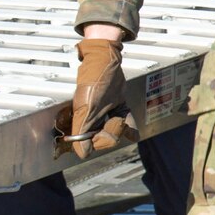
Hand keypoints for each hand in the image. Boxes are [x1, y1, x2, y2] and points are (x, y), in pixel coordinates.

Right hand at [54, 37, 135, 159]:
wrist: (105, 60)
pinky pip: (124, 123)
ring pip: (114, 133)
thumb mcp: (86, 106)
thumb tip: (82, 153)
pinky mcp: (116, 107)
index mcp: (80, 121)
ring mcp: (104, 114)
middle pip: (103, 140)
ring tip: (120, 118)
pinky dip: (130, 129)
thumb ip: (82, 128)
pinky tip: (133, 134)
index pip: (87, 145)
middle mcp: (91, 120)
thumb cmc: (93, 80)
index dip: (96, 142)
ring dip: (120, 128)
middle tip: (114, 120)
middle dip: (111, 132)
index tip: (100, 132)